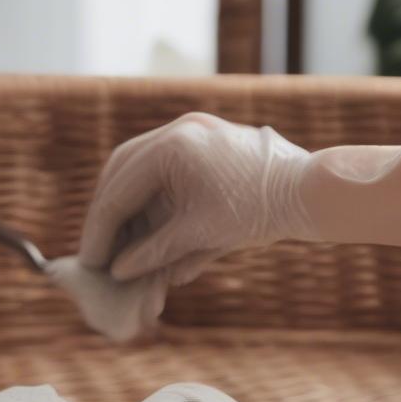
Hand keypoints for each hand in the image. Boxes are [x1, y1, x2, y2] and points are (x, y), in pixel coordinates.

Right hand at [79, 112, 314, 284]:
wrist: (309, 192)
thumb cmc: (259, 211)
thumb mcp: (200, 235)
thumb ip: (154, 252)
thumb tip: (119, 271)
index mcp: (172, 147)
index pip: (118, 192)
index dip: (101, 232)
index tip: (91, 262)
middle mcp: (177, 131)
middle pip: (121, 172)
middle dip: (108, 214)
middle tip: (99, 251)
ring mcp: (191, 132)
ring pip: (139, 169)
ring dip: (128, 208)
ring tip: (120, 244)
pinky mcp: (203, 144)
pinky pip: (163, 171)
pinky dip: (152, 202)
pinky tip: (148, 231)